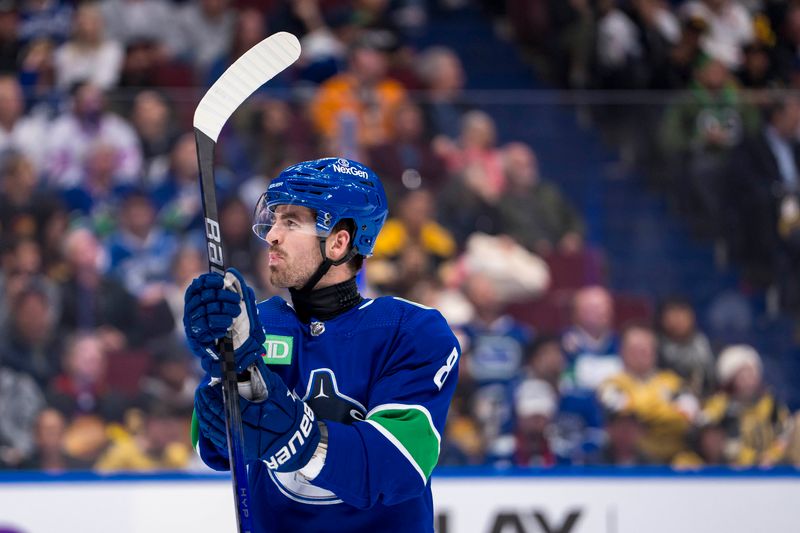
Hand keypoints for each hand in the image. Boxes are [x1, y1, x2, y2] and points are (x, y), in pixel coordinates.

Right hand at [183, 268, 265, 376]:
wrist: (233, 353)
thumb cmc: (234, 327)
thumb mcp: (236, 306)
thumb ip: (234, 289)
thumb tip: (232, 273)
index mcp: (197, 302)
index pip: (196, 287)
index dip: (207, 282)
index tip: (220, 281)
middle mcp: (191, 312)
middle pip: (204, 297)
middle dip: (223, 296)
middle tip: (236, 300)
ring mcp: (192, 325)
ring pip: (207, 311)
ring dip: (225, 310)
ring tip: (235, 313)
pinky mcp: (196, 338)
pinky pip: (208, 326)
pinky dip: (221, 324)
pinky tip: (226, 326)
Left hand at [195, 362, 320, 471]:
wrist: (296, 439)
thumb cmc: (289, 413)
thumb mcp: (279, 392)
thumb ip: (264, 375)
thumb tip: (251, 357)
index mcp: (260, 417)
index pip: (232, 406)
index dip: (218, 397)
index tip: (209, 387)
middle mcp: (250, 433)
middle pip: (222, 418)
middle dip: (208, 405)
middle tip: (201, 392)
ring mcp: (245, 444)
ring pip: (218, 430)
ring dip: (206, 416)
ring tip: (200, 403)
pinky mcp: (241, 450)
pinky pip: (220, 440)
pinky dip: (210, 429)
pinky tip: (205, 419)